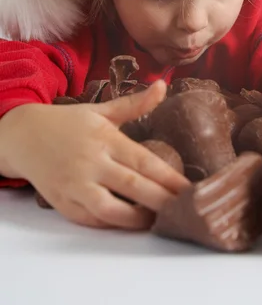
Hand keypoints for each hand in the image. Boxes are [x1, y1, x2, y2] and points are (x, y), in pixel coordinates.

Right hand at [0, 81, 188, 228]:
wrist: (24, 136)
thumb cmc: (69, 123)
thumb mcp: (102, 110)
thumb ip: (135, 103)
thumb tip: (163, 84)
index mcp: (105, 138)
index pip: (144, 161)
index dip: (169, 177)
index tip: (189, 189)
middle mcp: (91, 162)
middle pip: (133, 186)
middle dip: (162, 201)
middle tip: (185, 210)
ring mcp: (75, 185)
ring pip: (111, 210)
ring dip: (137, 218)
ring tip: (158, 220)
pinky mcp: (63, 203)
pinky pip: (91, 220)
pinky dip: (112, 224)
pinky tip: (130, 222)